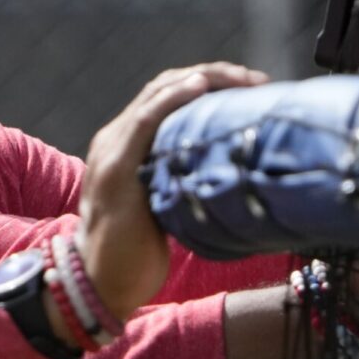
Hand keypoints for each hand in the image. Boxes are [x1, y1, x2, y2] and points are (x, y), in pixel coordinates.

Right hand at [75, 63, 267, 319]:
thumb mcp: (164, 205)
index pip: (167, 96)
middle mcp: (115, 139)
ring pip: (158, 93)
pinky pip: (145, 120)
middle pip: (166, 86)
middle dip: (215, 75)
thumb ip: (180, 180)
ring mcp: (113, 150)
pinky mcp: (116, 168)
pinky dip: (174, 98)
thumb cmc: (135, 254)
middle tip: (257, 81)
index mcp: (125, 145)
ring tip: (242, 79)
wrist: (100, 284)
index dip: (209, 83)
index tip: (250, 89)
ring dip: (205, 78)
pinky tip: (201, 86)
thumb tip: (228, 174)